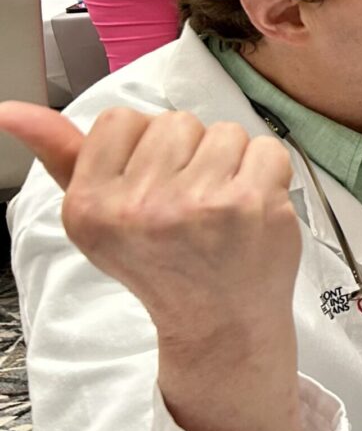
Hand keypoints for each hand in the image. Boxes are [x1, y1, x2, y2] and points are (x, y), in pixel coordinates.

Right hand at [0, 102, 299, 338]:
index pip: (121, 119)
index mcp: (92, 206)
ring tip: (222, 207)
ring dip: (231, 163)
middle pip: (176, 122)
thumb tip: (9, 109)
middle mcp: (142, 206)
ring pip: (225, 131)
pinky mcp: (253, 204)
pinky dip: (268, 173)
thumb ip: (60, 155)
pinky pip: (268, 147)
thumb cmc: (160, 260)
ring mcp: (201, 204)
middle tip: (191, 205)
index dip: (145, 147)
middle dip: (189, 154)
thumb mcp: (98, 215)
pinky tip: (252, 210)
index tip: (153, 186)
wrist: (220, 322)